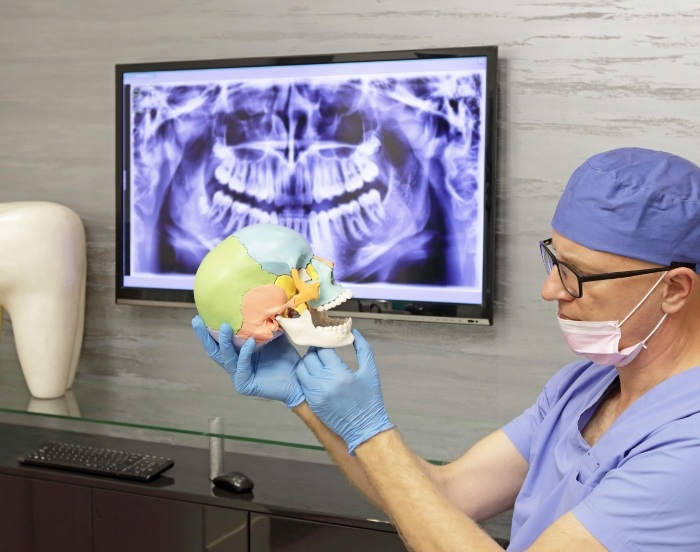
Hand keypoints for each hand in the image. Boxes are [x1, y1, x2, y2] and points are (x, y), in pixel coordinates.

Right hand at [192, 315, 303, 407]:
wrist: (299, 376)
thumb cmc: (285, 357)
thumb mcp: (273, 335)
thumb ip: (265, 322)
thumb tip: (262, 301)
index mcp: (239, 353)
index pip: (220, 341)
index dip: (209, 330)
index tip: (200, 314)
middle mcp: (236, 364)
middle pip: (215, 350)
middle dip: (205, 336)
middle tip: (196, 321)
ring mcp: (239, 375)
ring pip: (226, 357)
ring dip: (224, 341)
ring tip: (225, 326)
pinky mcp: (245, 384)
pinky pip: (241, 366)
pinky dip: (245, 353)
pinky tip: (249, 342)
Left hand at [297, 329, 393, 453]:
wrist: (365, 428)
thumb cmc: (370, 399)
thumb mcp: (371, 371)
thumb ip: (363, 348)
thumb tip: (353, 332)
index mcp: (340, 374)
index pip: (324, 351)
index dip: (325, 343)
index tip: (329, 342)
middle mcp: (324, 384)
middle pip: (310, 358)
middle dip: (316, 352)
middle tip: (323, 350)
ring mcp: (315, 395)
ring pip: (302, 369)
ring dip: (308, 362)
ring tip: (318, 361)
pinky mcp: (312, 403)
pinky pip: (302, 382)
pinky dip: (306, 375)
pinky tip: (315, 373)